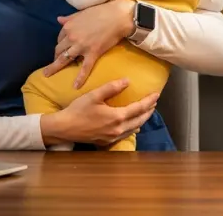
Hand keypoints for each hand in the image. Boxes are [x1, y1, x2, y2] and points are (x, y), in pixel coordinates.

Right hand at [40, 78, 157, 146]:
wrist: (65, 128)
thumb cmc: (78, 110)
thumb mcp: (94, 95)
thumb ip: (111, 88)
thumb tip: (127, 81)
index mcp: (117, 117)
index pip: (138, 108)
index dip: (149, 101)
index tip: (157, 94)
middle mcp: (118, 129)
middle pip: (139, 120)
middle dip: (148, 111)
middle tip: (154, 103)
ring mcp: (113, 137)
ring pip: (133, 129)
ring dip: (142, 120)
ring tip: (146, 112)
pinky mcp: (107, 141)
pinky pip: (125, 134)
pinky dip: (132, 127)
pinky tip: (132, 125)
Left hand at [43, 0, 134, 87]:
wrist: (117, 16)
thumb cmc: (100, 12)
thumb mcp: (81, 13)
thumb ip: (69, 18)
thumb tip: (58, 19)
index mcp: (68, 27)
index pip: (59, 39)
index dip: (60, 45)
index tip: (62, 49)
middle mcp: (72, 37)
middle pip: (59, 50)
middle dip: (55, 57)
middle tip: (53, 64)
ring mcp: (81, 46)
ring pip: (64, 59)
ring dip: (54, 67)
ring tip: (47, 74)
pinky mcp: (93, 53)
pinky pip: (84, 68)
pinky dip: (80, 78)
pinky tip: (75, 86)